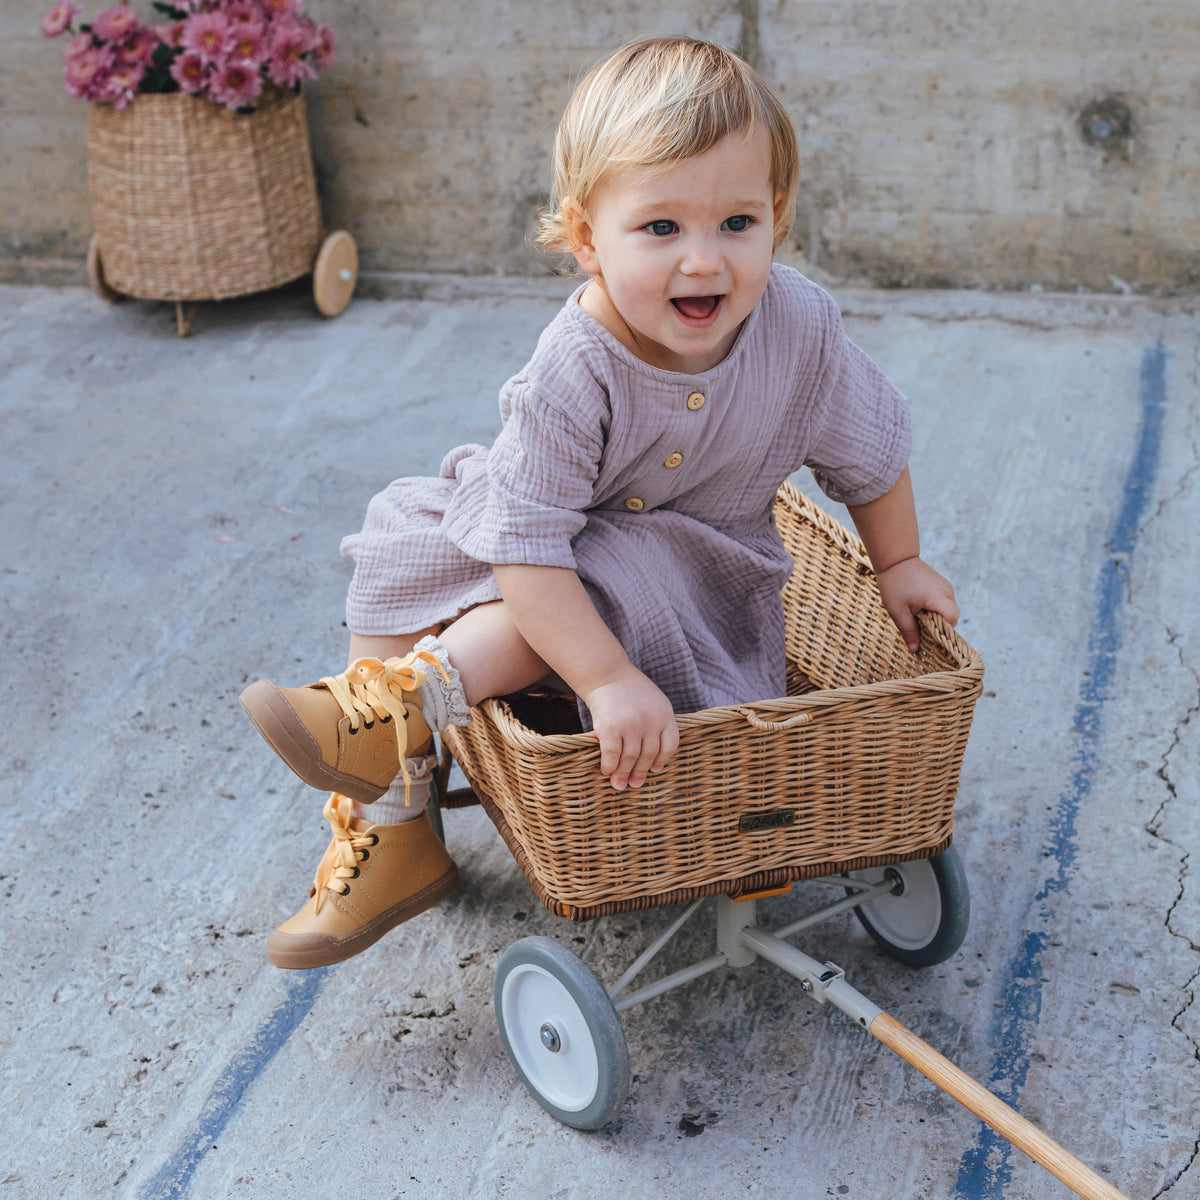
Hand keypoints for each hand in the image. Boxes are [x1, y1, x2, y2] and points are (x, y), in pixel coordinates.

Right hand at [582, 665, 679, 790]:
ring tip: (619, 785)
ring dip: (624, 774)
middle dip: (640, 772)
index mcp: (665, 715)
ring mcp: (631, 725)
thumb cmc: (630, 690)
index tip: (654, 770)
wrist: (607, 674)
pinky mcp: (611, 728)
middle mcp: (651, 722)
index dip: (662, 760)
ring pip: (630, 758)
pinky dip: (609, 766)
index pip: (670, 746)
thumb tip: (654, 757)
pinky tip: (606, 771)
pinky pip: (612, 755)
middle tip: (634, 785)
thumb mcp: (654, 702)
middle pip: (649, 755)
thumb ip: (657, 724)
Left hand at [874, 557, 959, 652]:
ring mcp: (945, 586)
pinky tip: (919, 606)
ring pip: (948, 609)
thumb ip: (909, 631)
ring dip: (936, 616)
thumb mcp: (898, 611)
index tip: (928, 633)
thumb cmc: (895, 584)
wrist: (895, 559)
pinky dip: (934, 608)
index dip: (943, 630)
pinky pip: (943, 601)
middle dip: (938, 625)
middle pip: (952, 616)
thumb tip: (915, 650)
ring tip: (917, 614)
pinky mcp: (942, 584)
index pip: (952, 618)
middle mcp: (946, 591)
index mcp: (938, 597)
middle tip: (919, 626)